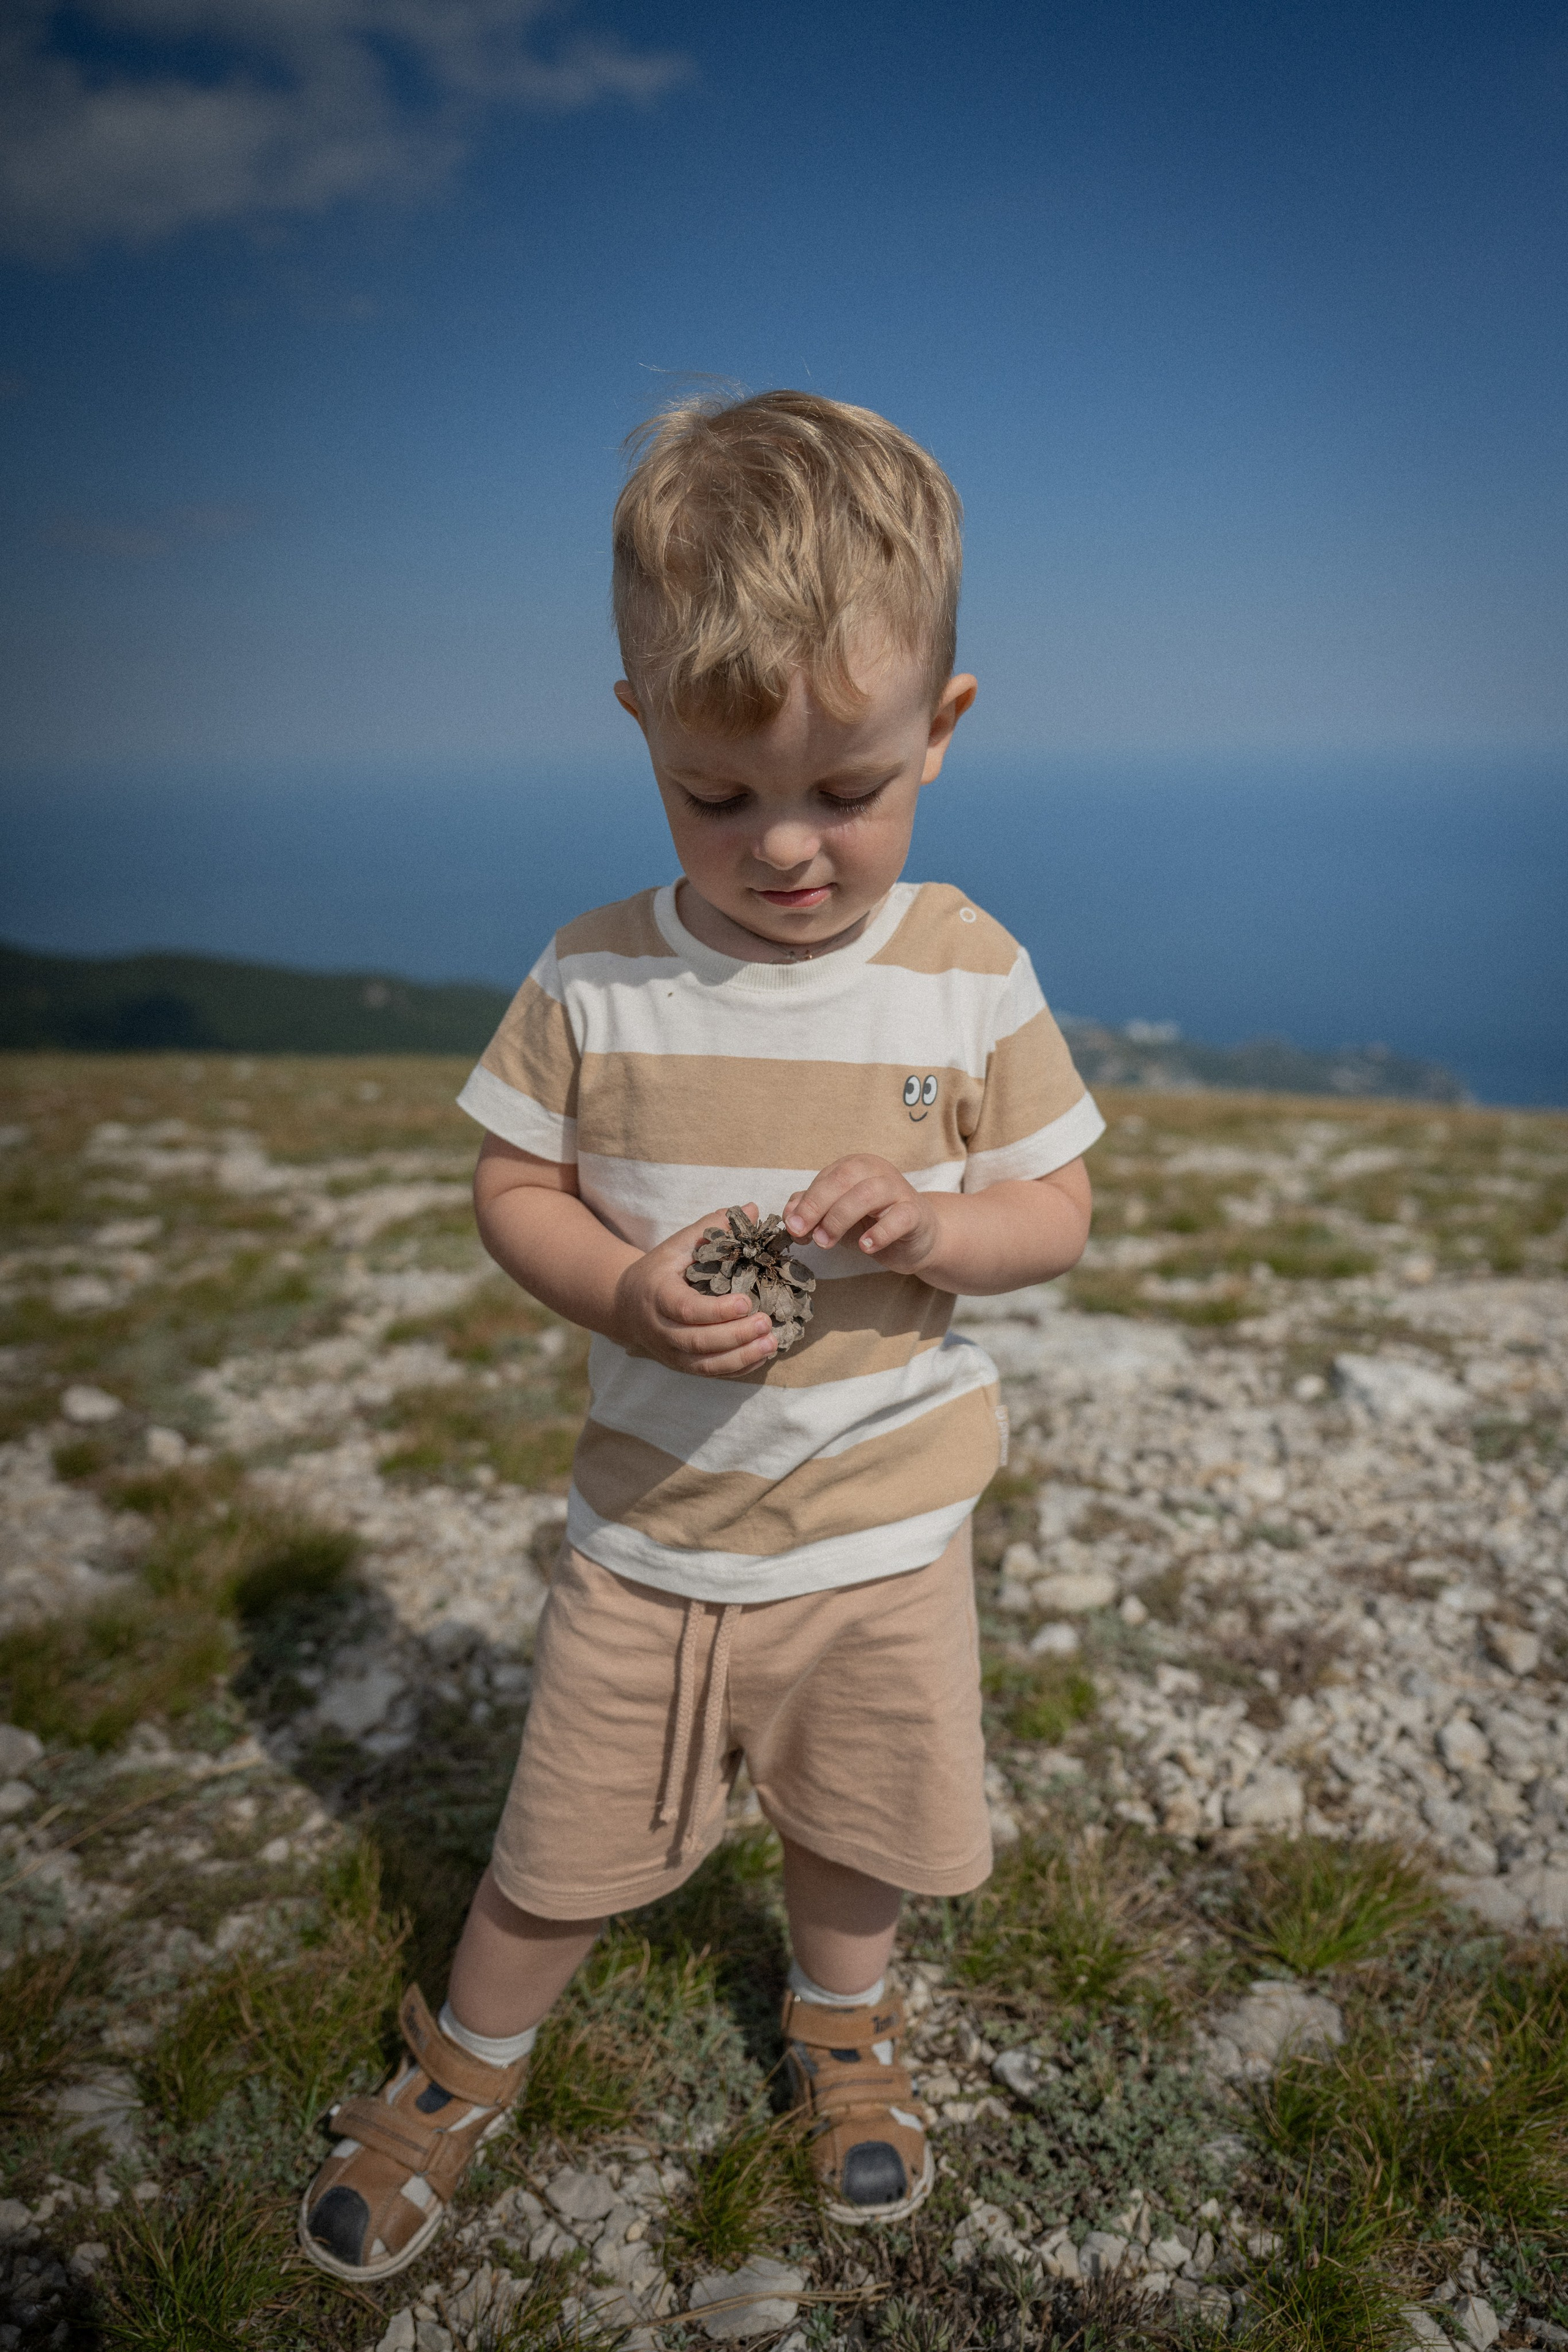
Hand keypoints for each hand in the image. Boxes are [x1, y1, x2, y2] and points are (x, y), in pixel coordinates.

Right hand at [611, 1205, 778, 1377]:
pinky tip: (762, 1355)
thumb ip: (712, 1228)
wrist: (626, 1306)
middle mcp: (661, 1329)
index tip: (745, 1301)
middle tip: (766, 1322)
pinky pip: (711, 1373)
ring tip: (771, 1343)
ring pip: (705, 1364)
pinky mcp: (682, 1366)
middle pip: (697, 1341)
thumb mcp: (677, 1245)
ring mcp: (671, 1353)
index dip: (716, 1311)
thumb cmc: (658, 1271)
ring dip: (740, 1356)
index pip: (685, 1309)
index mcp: (658, 1296)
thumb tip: (754, 1209)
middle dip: (735, 1336)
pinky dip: (738, 1368)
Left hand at [784, 1156, 941, 1271]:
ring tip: (827, 1242)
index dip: (807, 1202)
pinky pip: (900, 1217)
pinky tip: (865, 1246)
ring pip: (869, 1193)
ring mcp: (899, 1191)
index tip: (794, 1227)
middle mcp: (877, 1172)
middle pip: (845, 1178)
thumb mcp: (835, 1217)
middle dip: (819, 1206)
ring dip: (841, 1218)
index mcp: (856, 1166)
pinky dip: (880, 1232)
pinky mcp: (916, 1213)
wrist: (915, 1239)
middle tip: (808, 1235)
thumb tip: (789, 1217)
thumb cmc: (871, 1223)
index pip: (827, 1177)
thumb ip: (810, 1212)